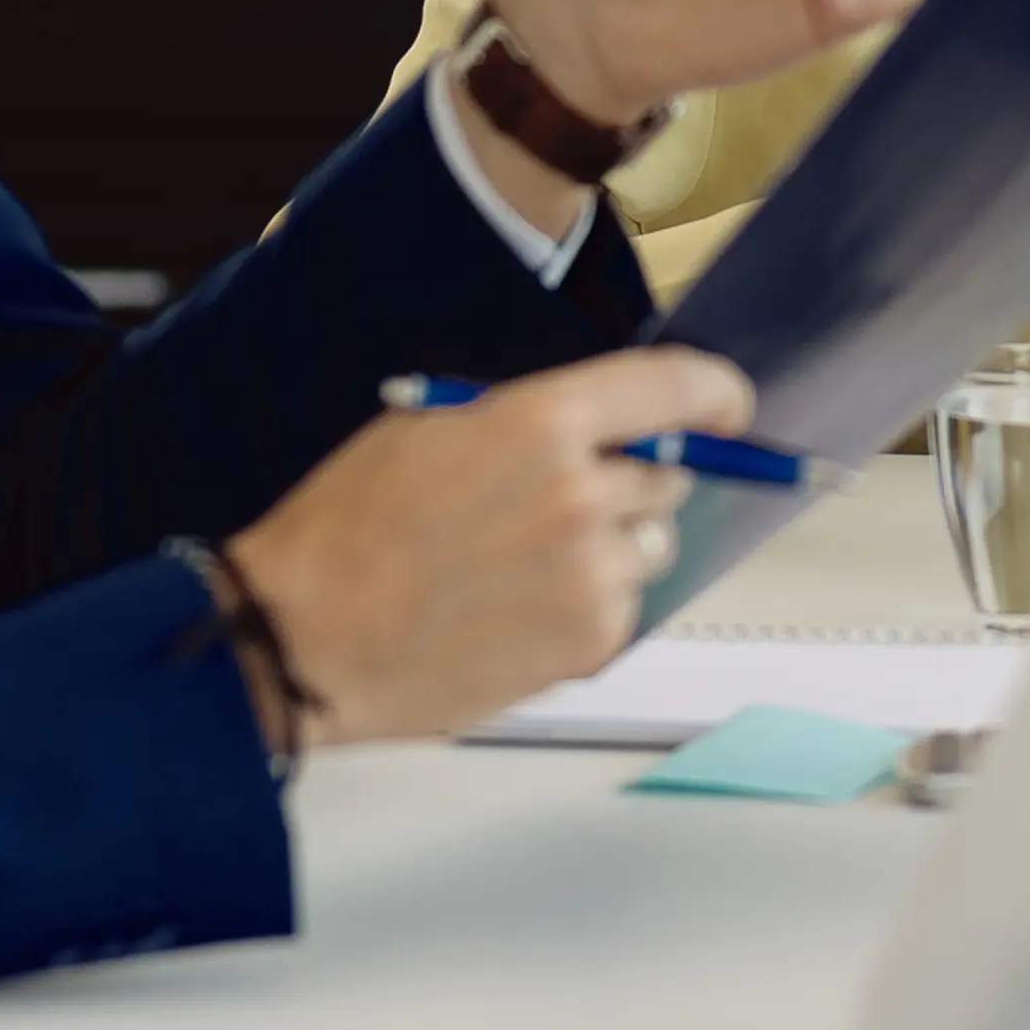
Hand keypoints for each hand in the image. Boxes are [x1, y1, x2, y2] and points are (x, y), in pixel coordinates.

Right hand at [224, 348, 755, 745]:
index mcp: (543, 421)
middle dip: (629, 481)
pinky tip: (515, 610)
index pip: (681, 388)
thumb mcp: (429, 427)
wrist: (301, 638)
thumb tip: (612, 424)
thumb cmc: (350, 528)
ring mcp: (593, 574)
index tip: (727, 407)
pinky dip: (588, 606)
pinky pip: (626, 606)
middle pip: (671, 473)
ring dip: (612, 546)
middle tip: (557, 503)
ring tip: (523, 564)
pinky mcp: (591, 641)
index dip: (716, 394)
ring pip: (652, 543)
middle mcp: (584, 493)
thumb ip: (530, 417)